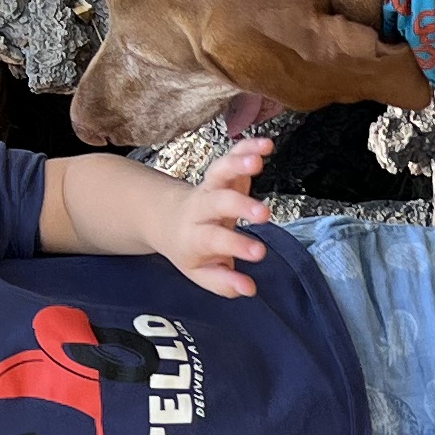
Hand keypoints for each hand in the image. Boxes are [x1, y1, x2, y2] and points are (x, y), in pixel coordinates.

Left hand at [161, 139, 272, 297]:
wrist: (166, 218)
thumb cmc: (190, 250)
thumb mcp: (200, 273)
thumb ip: (224, 283)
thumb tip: (250, 290)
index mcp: (195, 236)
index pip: (215, 240)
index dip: (236, 246)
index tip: (260, 253)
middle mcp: (201, 208)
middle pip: (217, 202)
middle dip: (240, 206)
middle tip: (265, 214)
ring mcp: (210, 186)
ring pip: (221, 171)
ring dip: (239, 163)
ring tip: (259, 160)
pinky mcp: (222, 172)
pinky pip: (232, 156)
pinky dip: (248, 147)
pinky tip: (267, 144)